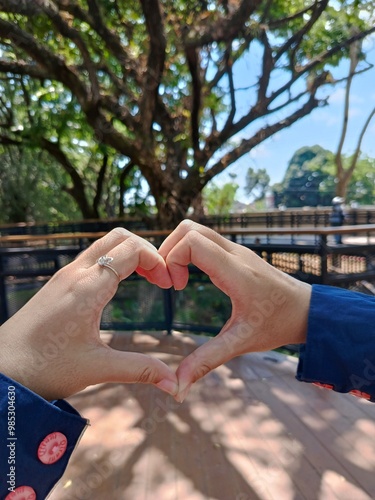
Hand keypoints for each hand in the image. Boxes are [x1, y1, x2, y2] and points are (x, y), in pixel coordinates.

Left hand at [0, 228, 177, 400]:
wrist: (0, 370)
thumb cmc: (44, 368)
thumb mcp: (97, 369)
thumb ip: (140, 370)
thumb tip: (175, 385)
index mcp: (89, 287)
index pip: (132, 249)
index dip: (157, 260)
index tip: (169, 285)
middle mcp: (76, 273)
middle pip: (119, 236)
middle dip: (146, 250)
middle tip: (160, 278)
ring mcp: (64, 275)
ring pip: (104, 244)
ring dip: (129, 253)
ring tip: (146, 279)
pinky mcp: (58, 283)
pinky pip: (91, 257)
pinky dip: (113, 260)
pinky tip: (118, 286)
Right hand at [159, 220, 311, 401]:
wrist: (308, 310)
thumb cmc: (278, 324)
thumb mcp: (241, 343)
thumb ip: (207, 362)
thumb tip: (178, 388)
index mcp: (236, 272)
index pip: (192, 242)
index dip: (172, 259)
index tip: (176, 287)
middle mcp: (235, 254)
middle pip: (189, 228)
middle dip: (169, 250)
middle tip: (169, 281)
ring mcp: (237, 250)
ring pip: (196, 230)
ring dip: (178, 249)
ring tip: (177, 280)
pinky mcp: (237, 254)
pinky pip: (205, 240)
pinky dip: (189, 251)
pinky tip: (190, 278)